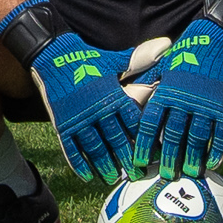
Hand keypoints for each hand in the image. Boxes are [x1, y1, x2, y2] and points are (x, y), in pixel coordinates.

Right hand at [28, 33, 138, 183]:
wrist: (55, 57)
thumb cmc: (90, 60)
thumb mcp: (116, 60)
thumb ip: (141, 59)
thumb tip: (167, 45)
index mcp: (114, 96)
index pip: (133, 123)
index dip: (143, 140)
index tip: (152, 154)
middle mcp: (98, 110)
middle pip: (116, 140)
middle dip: (127, 160)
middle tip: (136, 175)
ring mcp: (79, 119)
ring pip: (95, 148)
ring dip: (105, 165)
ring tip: (113, 178)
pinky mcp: (63, 124)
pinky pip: (72, 148)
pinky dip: (79, 163)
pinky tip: (87, 176)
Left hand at [137, 18, 222, 176]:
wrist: (211, 44)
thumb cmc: (180, 59)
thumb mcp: (159, 70)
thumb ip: (146, 88)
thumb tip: (128, 104)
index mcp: (164, 92)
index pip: (149, 123)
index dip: (142, 145)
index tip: (137, 162)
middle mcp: (183, 100)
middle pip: (174, 135)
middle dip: (168, 157)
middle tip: (165, 175)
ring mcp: (204, 105)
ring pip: (197, 137)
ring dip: (193, 158)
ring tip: (189, 173)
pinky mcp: (222, 107)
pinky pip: (220, 133)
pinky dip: (216, 149)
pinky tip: (211, 163)